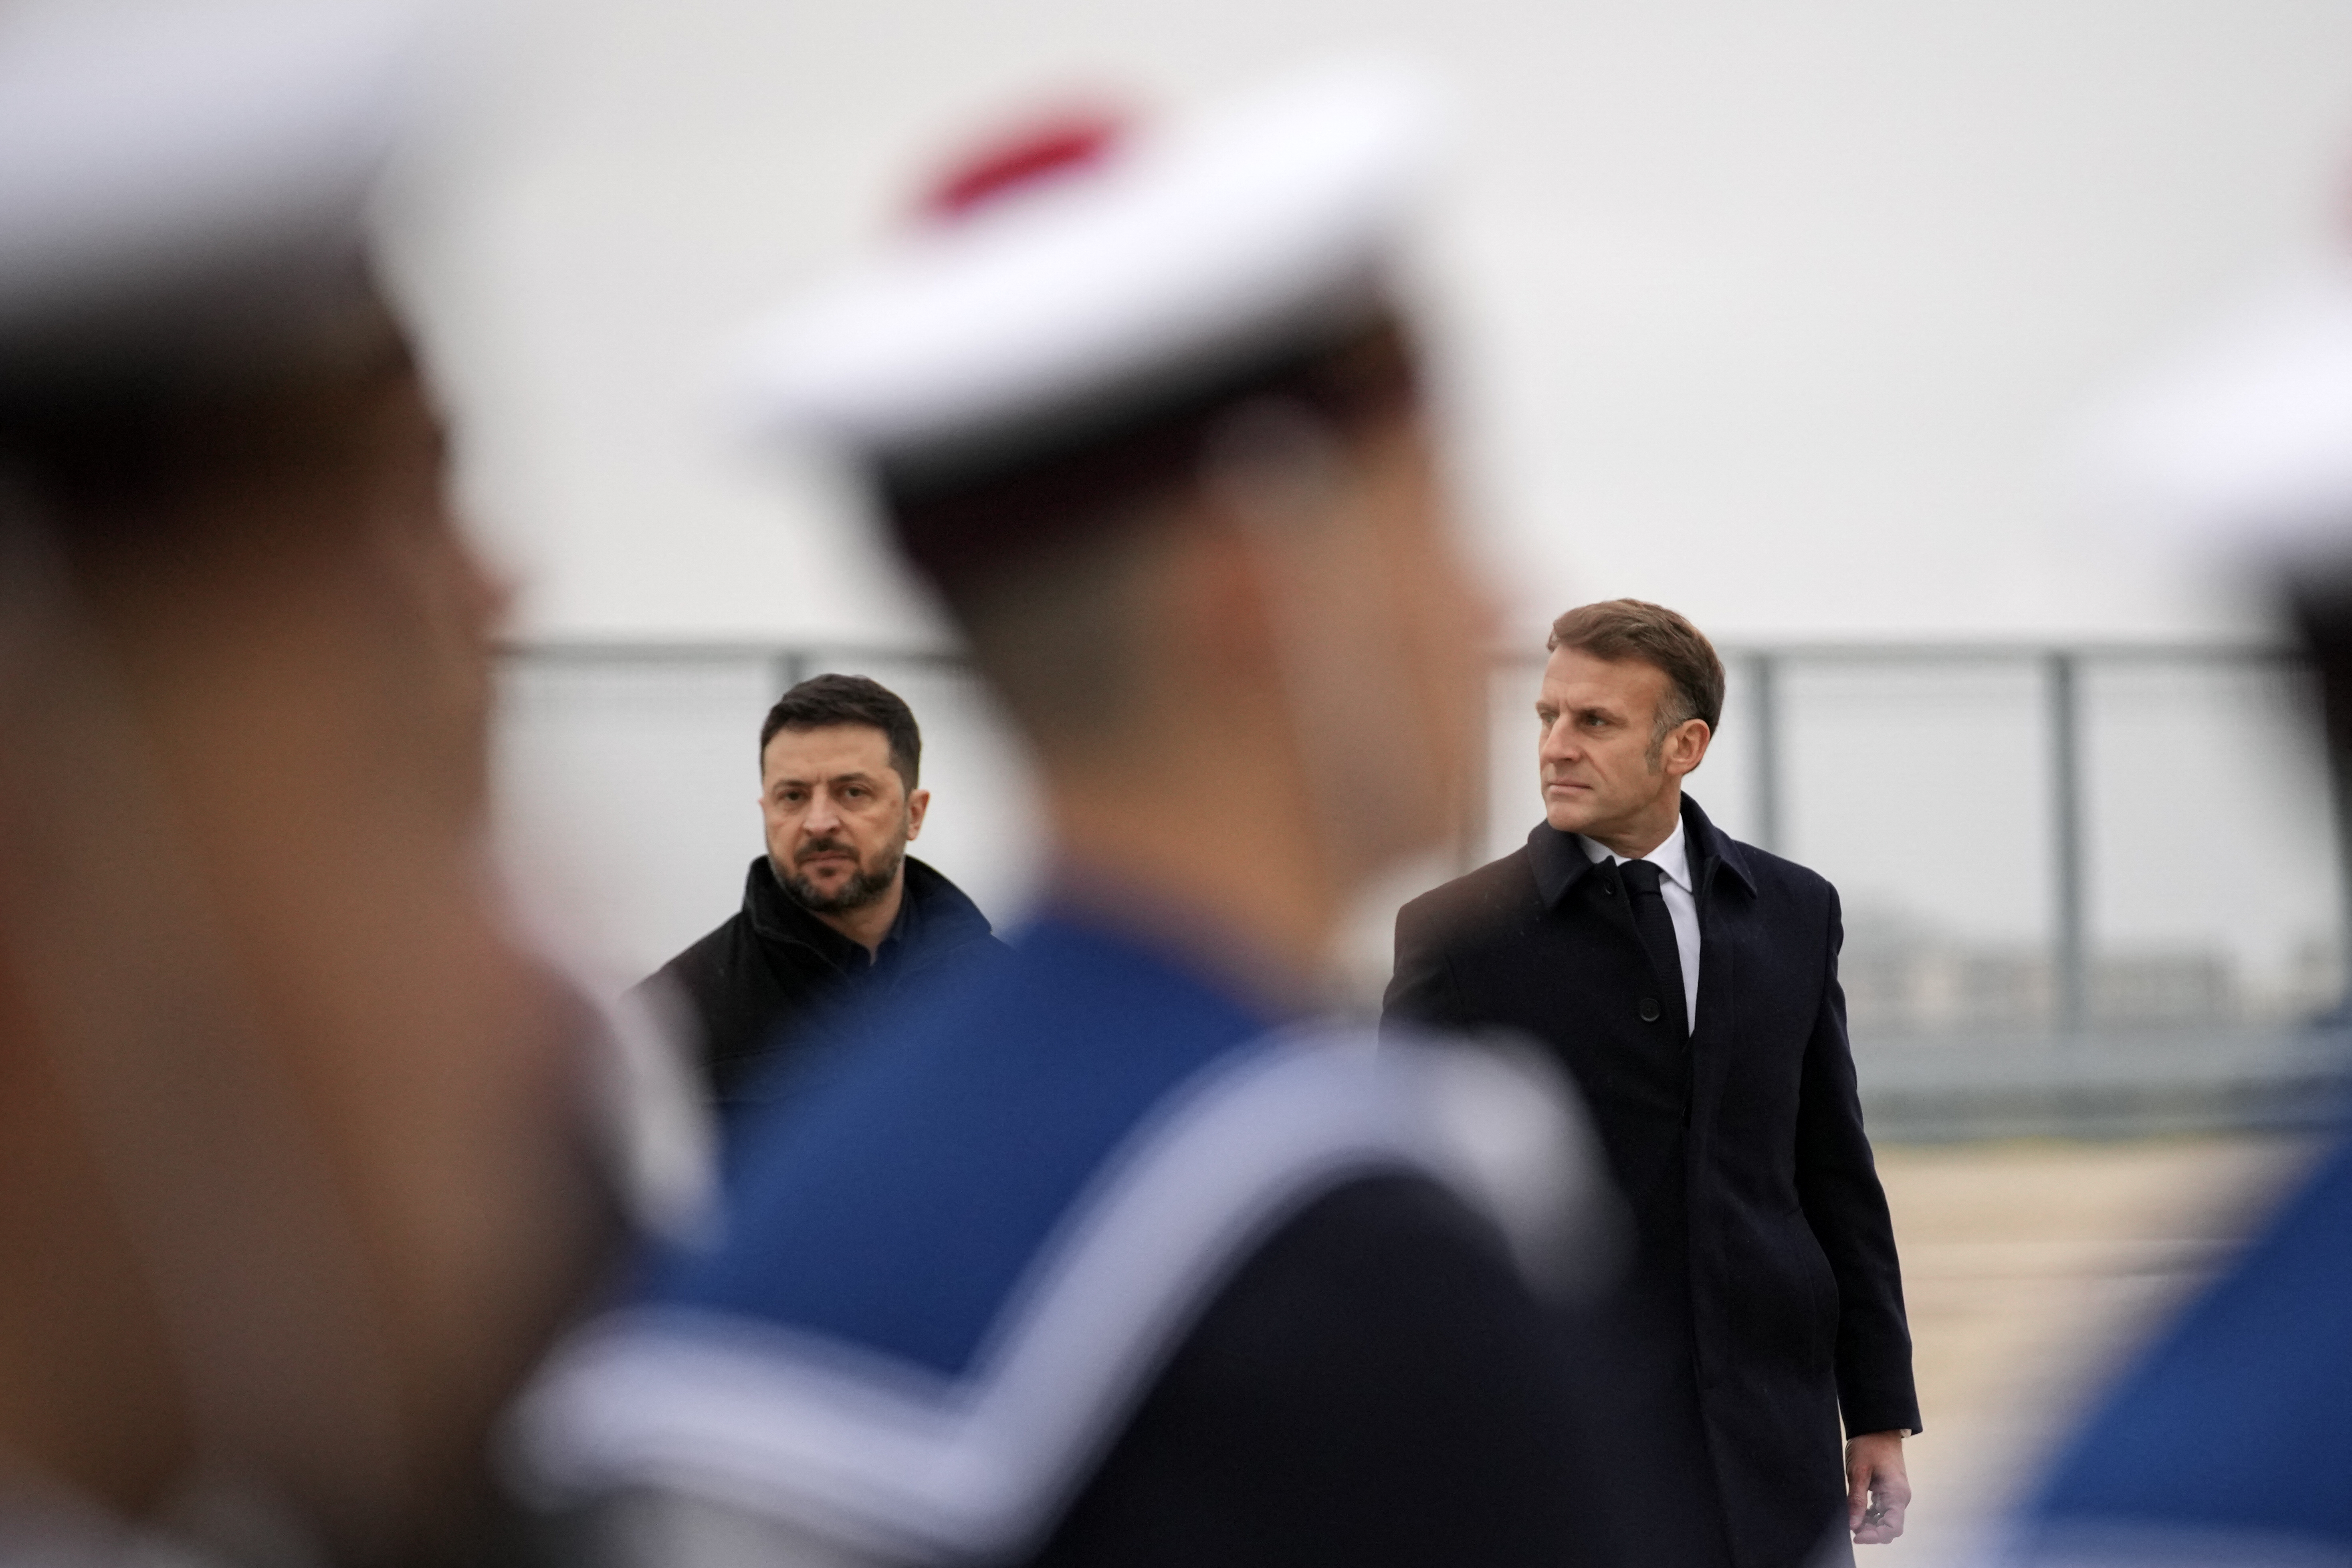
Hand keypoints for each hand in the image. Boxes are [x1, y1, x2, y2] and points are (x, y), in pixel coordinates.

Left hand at [1846, 1430, 1909, 1544]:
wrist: (1877, 1426)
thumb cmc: (1869, 1445)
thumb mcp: (1858, 1472)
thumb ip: (1857, 1500)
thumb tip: (1853, 1525)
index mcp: (1896, 1494)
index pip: (1893, 1527)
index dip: (1875, 1536)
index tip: (1856, 1536)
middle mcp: (1899, 1498)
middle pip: (1889, 1526)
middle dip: (1871, 1531)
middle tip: (1849, 1527)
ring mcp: (1894, 1494)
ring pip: (1884, 1519)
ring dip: (1869, 1523)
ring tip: (1850, 1518)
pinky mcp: (1887, 1490)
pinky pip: (1881, 1509)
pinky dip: (1869, 1514)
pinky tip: (1855, 1511)